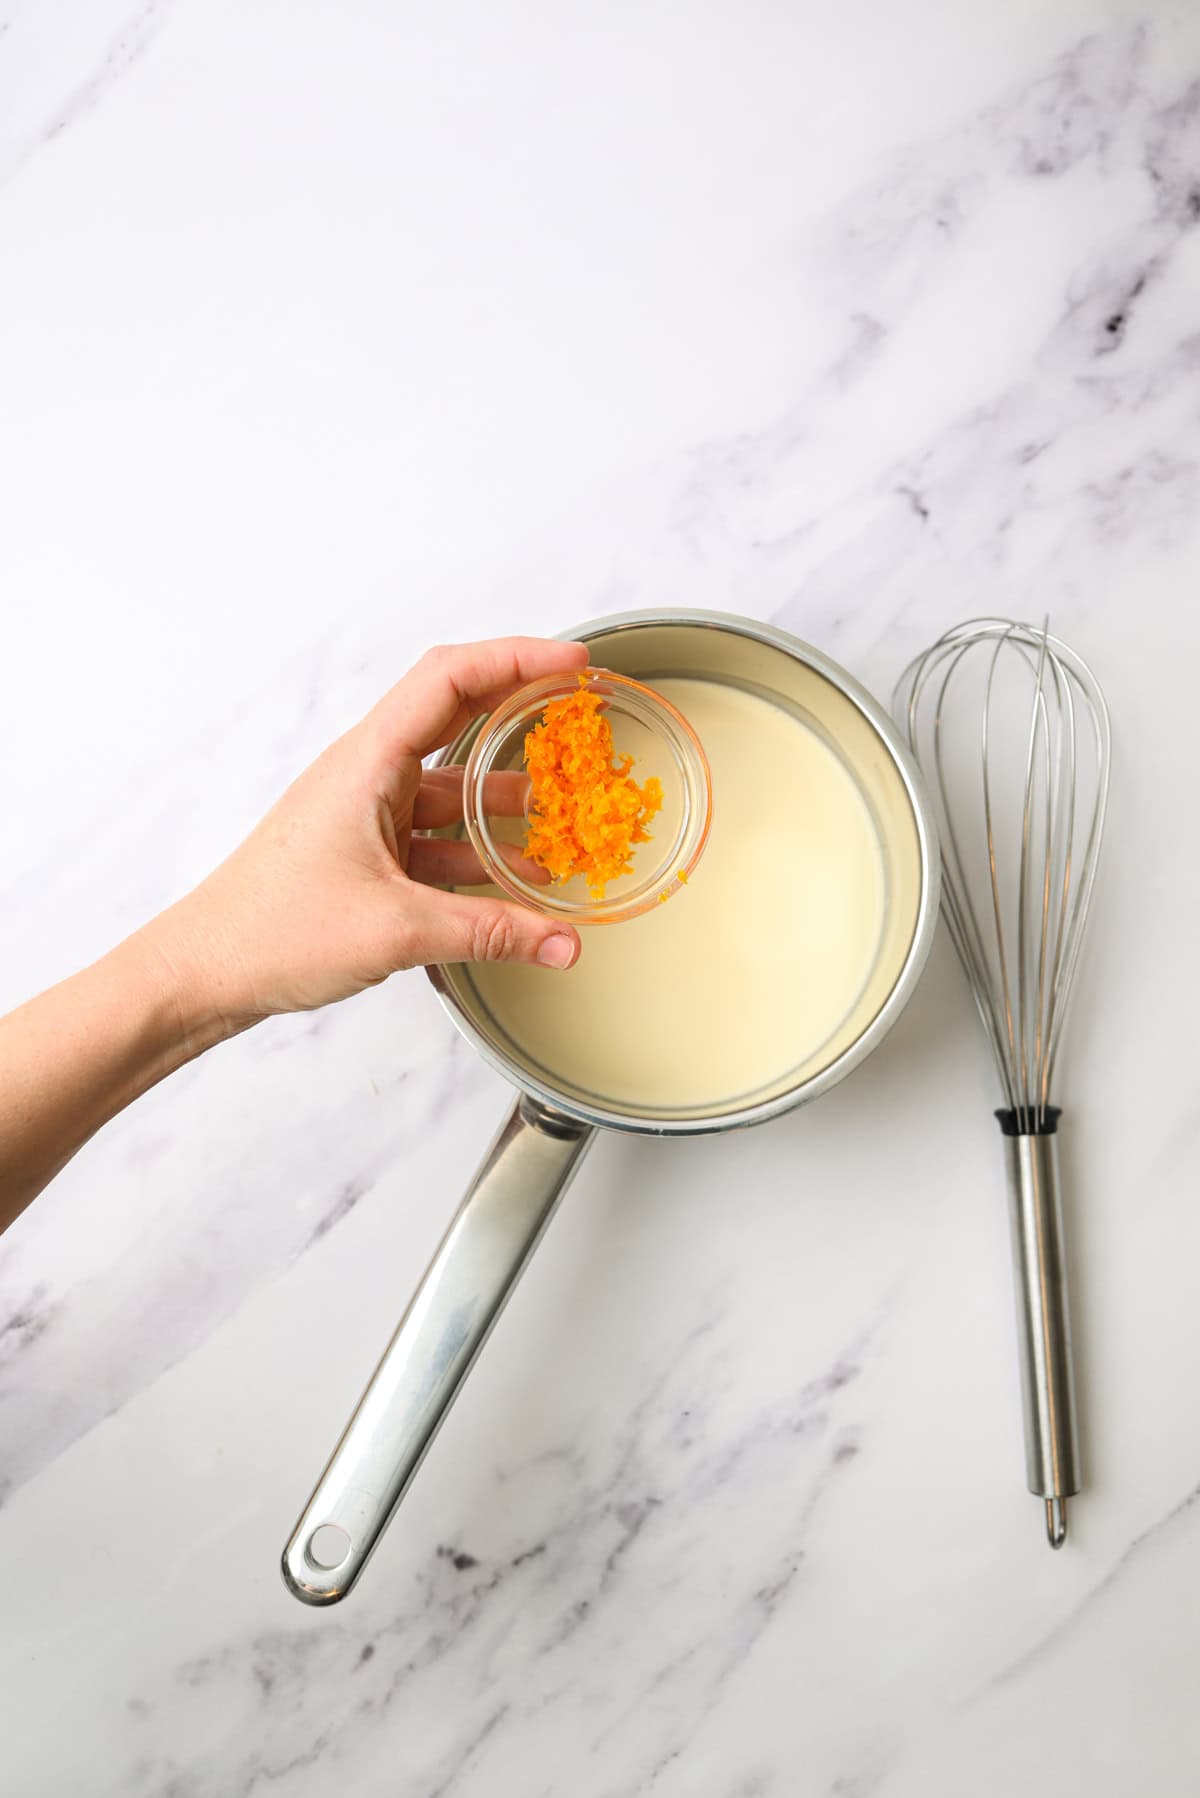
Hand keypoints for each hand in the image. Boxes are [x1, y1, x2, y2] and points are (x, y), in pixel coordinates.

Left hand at [144, 637, 588, 1030]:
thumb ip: (491, 934)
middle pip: (454, 716)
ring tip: (558, 825)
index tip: (571, 662)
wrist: (204, 973)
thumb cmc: (270, 932)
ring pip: (449, 787)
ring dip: (503, 802)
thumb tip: (561, 942)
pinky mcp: (364, 852)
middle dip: (520, 713)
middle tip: (576, 715)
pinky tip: (512, 884)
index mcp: (366, 763)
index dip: (516, 657)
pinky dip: (476, 851)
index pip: (449, 678)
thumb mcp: (397, 931)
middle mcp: (366, 775)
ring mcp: (364, 812)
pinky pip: (434, 835)